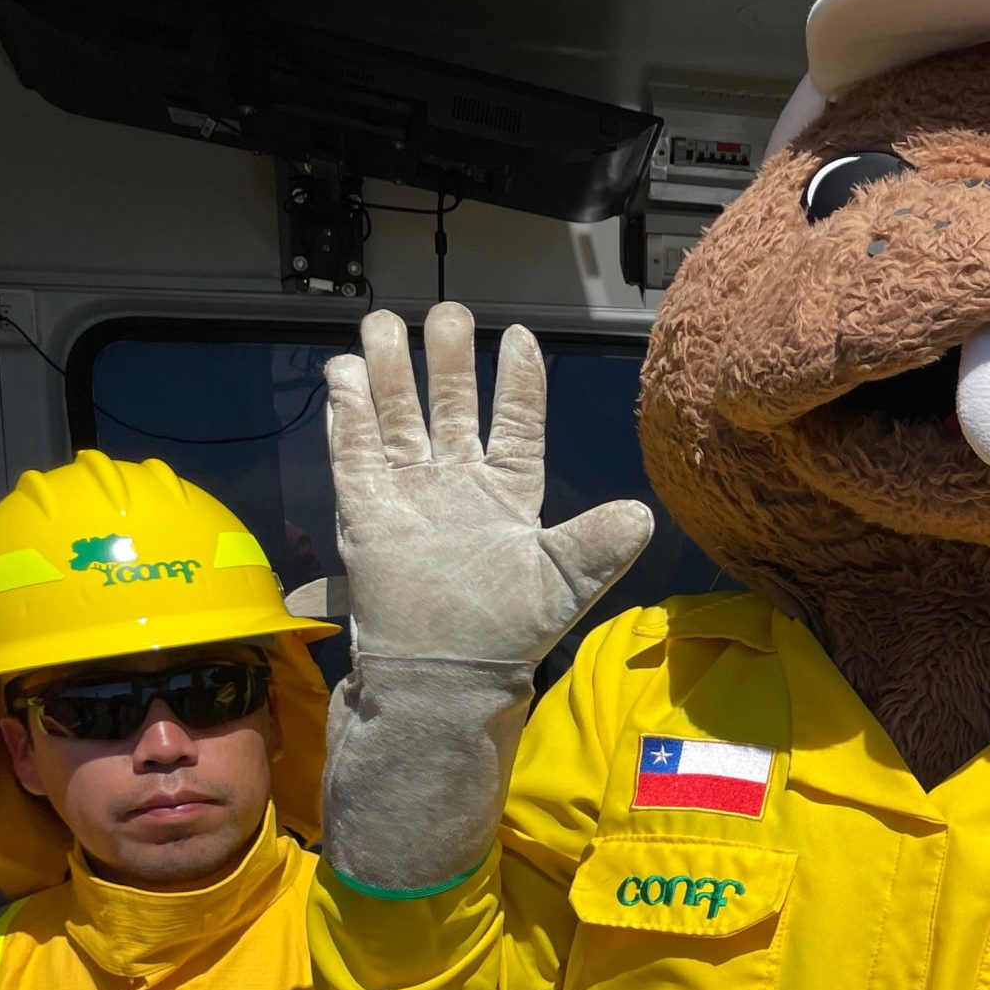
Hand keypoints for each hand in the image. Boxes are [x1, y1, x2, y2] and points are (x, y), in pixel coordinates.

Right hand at [320, 303, 651, 667]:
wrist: (442, 678)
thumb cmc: (506, 634)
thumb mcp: (564, 587)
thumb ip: (599, 547)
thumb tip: (645, 517)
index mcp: (510, 495)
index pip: (516, 424)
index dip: (519, 382)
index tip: (521, 337)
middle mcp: (459, 487)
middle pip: (450, 409)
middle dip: (446, 361)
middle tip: (447, 311)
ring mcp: (411, 496)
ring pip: (399, 420)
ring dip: (391, 373)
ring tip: (383, 324)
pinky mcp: (366, 514)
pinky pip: (355, 454)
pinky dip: (348, 415)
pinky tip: (344, 375)